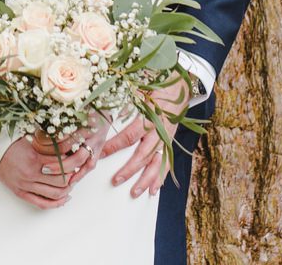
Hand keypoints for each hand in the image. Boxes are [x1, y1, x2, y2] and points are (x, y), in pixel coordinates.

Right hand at [0, 122, 101, 208]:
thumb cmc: (11, 142)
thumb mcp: (31, 137)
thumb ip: (49, 141)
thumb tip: (70, 141)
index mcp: (34, 158)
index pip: (63, 164)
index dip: (75, 161)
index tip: (80, 156)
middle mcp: (31, 175)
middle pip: (62, 181)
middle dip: (74, 175)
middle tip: (79, 170)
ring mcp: (26, 186)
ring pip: (55, 194)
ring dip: (67, 189)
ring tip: (73, 181)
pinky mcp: (21, 193)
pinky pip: (42, 203)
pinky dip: (56, 203)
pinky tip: (64, 198)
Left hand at [104, 76, 191, 198]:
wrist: (181, 88)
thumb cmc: (157, 89)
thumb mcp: (140, 93)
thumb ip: (125, 104)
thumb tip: (102, 109)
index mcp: (149, 119)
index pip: (129, 136)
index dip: (114, 146)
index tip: (100, 153)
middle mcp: (158, 132)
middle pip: (142, 155)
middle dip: (129, 170)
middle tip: (116, 181)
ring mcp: (166, 140)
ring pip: (155, 164)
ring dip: (145, 180)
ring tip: (134, 192)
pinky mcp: (170, 144)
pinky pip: (166, 164)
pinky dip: (160, 178)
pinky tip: (154, 190)